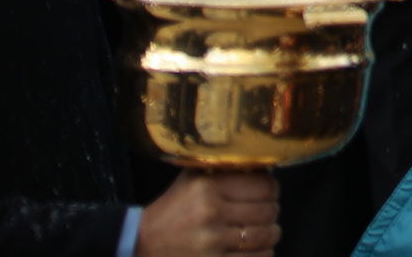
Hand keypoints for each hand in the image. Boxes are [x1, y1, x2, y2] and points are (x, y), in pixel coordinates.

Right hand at [137, 168, 278, 254]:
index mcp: (207, 188)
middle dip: (272, 212)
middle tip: (267, 213)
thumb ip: (222, 169)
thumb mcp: (191, 180)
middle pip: (267, 211)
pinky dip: (263, 253)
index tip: (269, 193)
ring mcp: (212, 242)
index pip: (263, 185)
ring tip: (265, 231)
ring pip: (265, 236)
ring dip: (270, 234)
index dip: (271, 189)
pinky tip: (256, 249)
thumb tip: (262, 163)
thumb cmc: (170, 211)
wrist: (140, 244)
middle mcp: (210, 213)